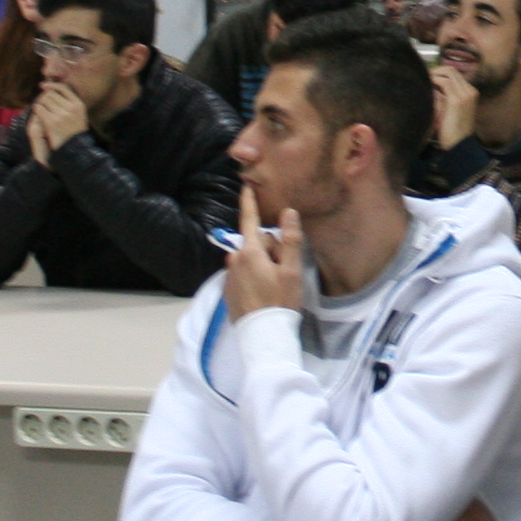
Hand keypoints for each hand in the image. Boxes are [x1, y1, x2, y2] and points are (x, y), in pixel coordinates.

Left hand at [27, 82, 87, 162]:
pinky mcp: (52, 122)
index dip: (52, 85)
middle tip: (43, 104)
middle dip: (44, 97)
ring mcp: (61, 115)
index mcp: (79, 105)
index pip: (64, 88)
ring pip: (43, 100)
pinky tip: (38, 116)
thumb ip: (70, 103)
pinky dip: (36, 110)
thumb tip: (53, 88)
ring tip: (42, 111)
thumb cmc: (74, 133)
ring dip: (40, 104)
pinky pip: (39, 109)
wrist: (73, 150)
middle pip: (51, 94)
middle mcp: (71, 108)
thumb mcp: (79, 116)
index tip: (44, 86)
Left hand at [222, 186, 302, 322]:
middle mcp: (234, 259)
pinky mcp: (227, 291)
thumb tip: (288, 212)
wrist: (263, 335)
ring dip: (261, 264)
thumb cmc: (281, 302)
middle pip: (255, 243)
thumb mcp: (292, 271)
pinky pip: (242, 275)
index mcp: (250, 252)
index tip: (245, 186)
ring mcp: (229, 276)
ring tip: (275, 286)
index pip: (249, 220)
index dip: (248, 202)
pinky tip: (263, 293)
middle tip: (284, 270)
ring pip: (249, 260)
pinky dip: (253, 278)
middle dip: (269, 249)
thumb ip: (290, 240)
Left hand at [431, 61, 478, 151]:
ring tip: (424, 80)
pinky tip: (426, 85)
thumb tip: (432, 87)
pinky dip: (434, 80)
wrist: (460, 146)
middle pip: (451, 70)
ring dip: (434, 74)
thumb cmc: (453, 132)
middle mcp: (470, 91)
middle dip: (436, 70)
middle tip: (423, 77)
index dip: (440, 72)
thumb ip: (445, 97)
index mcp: (471, 93)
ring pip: (448, 72)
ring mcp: (465, 94)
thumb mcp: (451, 111)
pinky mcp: (457, 100)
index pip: (455, 74)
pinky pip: (444, 82)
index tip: (428, 77)